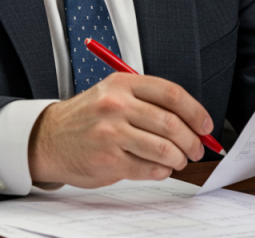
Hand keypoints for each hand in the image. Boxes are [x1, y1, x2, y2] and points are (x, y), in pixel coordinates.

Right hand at [28, 72, 211, 187]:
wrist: (48, 138)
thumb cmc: (86, 117)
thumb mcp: (113, 94)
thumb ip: (148, 102)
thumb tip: (189, 120)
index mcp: (123, 84)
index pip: (171, 94)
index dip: (195, 111)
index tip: (206, 125)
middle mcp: (117, 106)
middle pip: (171, 123)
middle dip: (192, 140)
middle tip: (197, 148)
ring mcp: (112, 134)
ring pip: (164, 149)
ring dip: (179, 158)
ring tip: (179, 160)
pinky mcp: (109, 160)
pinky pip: (148, 168)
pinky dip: (161, 171)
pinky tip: (159, 168)